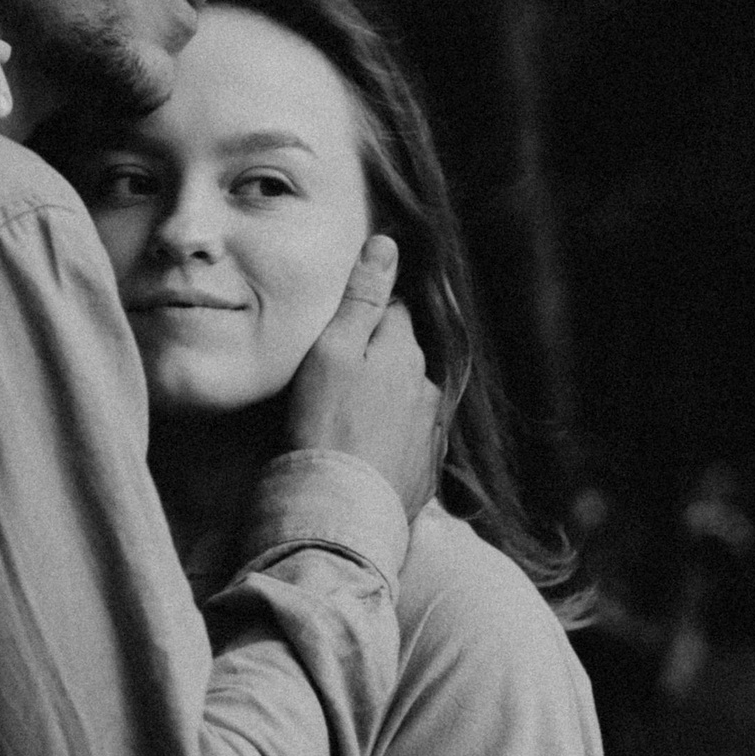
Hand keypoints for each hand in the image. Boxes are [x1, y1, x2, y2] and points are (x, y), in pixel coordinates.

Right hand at [283, 235, 442, 519]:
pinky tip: (361, 453)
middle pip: (401, 358)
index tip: (339, 329)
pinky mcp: (424, 473)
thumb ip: (361, 297)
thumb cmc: (325, 425)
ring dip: (384, 404)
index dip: (364, 316)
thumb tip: (387, 244)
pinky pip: (406, 443)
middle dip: (376, 361)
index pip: (392, 313)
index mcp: (404, 353)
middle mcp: (427, 389)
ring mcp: (429, 434)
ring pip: (406, 401)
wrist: (338, 511)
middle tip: (333, 379)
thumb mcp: (331, 350)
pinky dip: (388, 442)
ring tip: (345, 422)